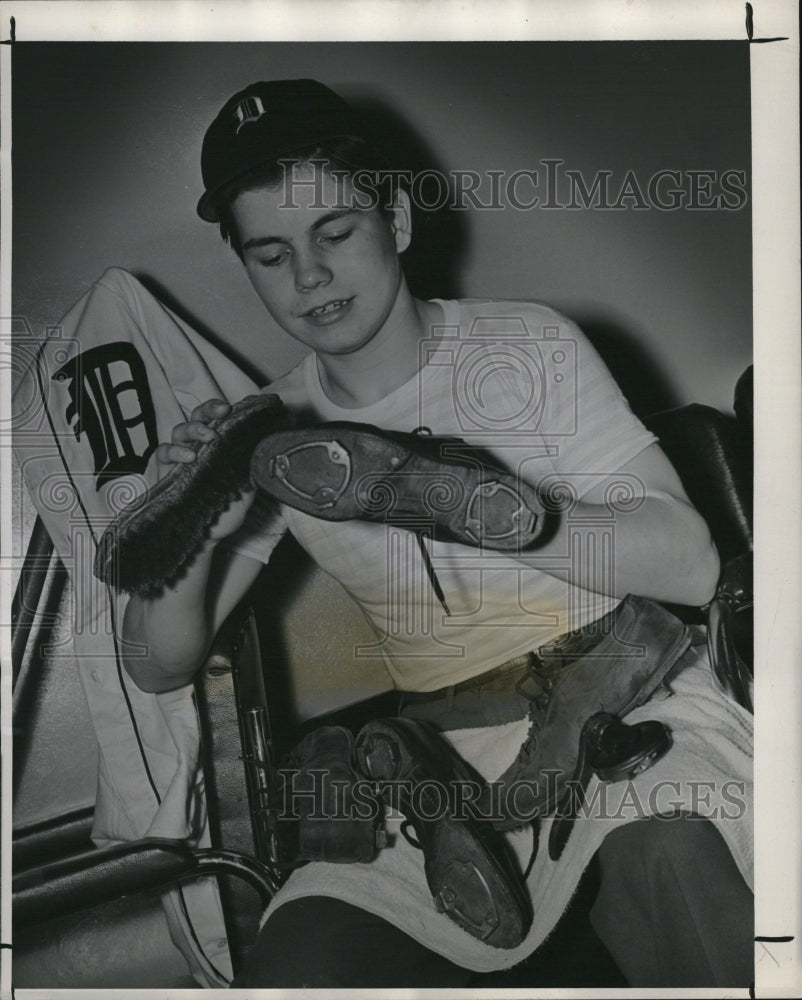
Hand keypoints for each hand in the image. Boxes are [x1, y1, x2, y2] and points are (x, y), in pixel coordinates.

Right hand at [154, 398, 255, 539]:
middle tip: (224, 411)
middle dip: (210, 410)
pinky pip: (163, 452)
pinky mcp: (163, 470)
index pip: (219, 421)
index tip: (240, 406)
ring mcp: (178, 457)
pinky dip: (175, 451)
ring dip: (195, 429)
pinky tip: (189, 457)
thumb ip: (251, 471)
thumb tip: (264, 453)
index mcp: (216, 447)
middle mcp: (197, 447)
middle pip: (199, 417)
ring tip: (209, 437)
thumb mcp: (245, 491)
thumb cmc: (225, 511)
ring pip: (180, 430)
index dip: (227, 411)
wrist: (207, 536)